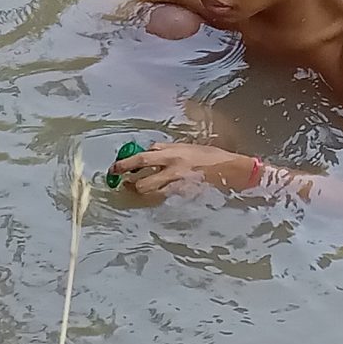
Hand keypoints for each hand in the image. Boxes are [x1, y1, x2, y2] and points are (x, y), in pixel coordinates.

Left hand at [114, 143, 254, 196]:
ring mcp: (178, 185)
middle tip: (125, 183)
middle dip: (131, 185)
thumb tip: (146, 152)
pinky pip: (165, 197)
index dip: (125, 165)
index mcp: (171, 154)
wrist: (229, 169)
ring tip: (138, 188)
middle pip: (143, 184)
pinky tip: (158, 191)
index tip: (114, 168)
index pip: (141, 159)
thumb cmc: (207, 155)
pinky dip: (158, 195)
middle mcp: (172, 170)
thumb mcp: (184, 146)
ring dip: (143, 191)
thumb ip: (164, 149)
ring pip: (152, 193)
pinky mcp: (184, 195)